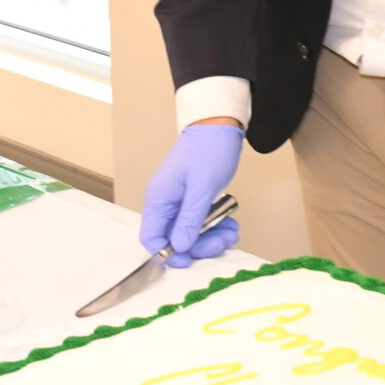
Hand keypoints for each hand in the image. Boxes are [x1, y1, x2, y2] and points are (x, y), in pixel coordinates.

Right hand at [140, 123, 242, 266]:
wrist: (220, 125)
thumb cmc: (209, 150)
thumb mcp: (202, 186)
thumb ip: (189, 218)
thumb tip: (179, 247)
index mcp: (160, 199)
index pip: (151, 237)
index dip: (168, 253)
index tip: (190, 259)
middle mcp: (166, 203)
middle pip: (175, 239)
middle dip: (200, 245)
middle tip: (224, 241)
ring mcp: (180, 202)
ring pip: (191, 233)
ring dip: (212, 238)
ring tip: (233, 232)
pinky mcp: (194, 200)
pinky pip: (201, 222)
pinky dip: (216, 227)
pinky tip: (231, 224)